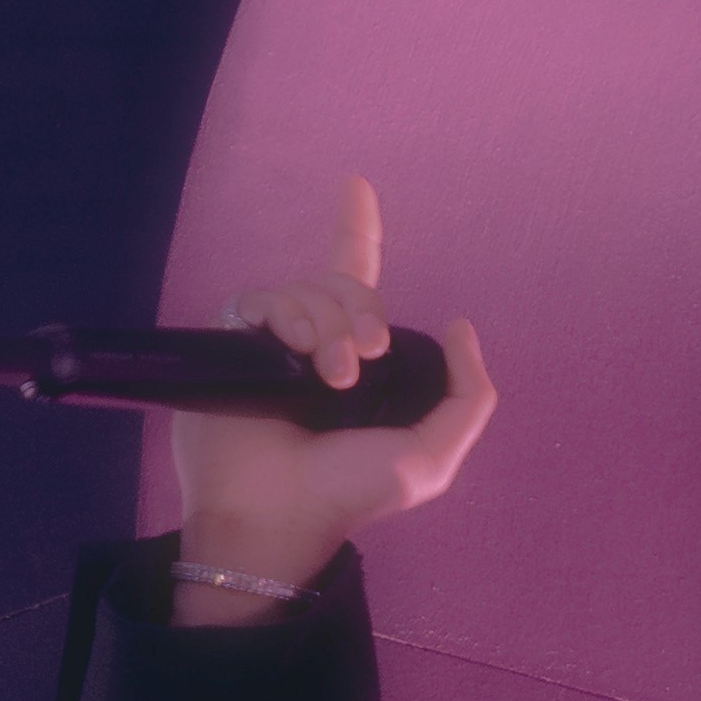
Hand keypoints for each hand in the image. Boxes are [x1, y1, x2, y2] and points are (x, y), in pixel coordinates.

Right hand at [170, 174, 496, 617]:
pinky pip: (264, 298)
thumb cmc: (351, 494)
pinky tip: (299, 361)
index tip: (354, 185)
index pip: (354, 278)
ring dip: (331, 326)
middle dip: (363, 311)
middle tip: (366, 360)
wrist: (279, 515)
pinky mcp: (231, 342)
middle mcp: (310, 342)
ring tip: (333, 379)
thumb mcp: (433, 455)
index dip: (354, 229)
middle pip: (343, 282)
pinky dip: (290, 320)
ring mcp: (269, 341)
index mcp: (356, 358)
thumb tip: (462, 325)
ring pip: (308, 289)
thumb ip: (468, 396)